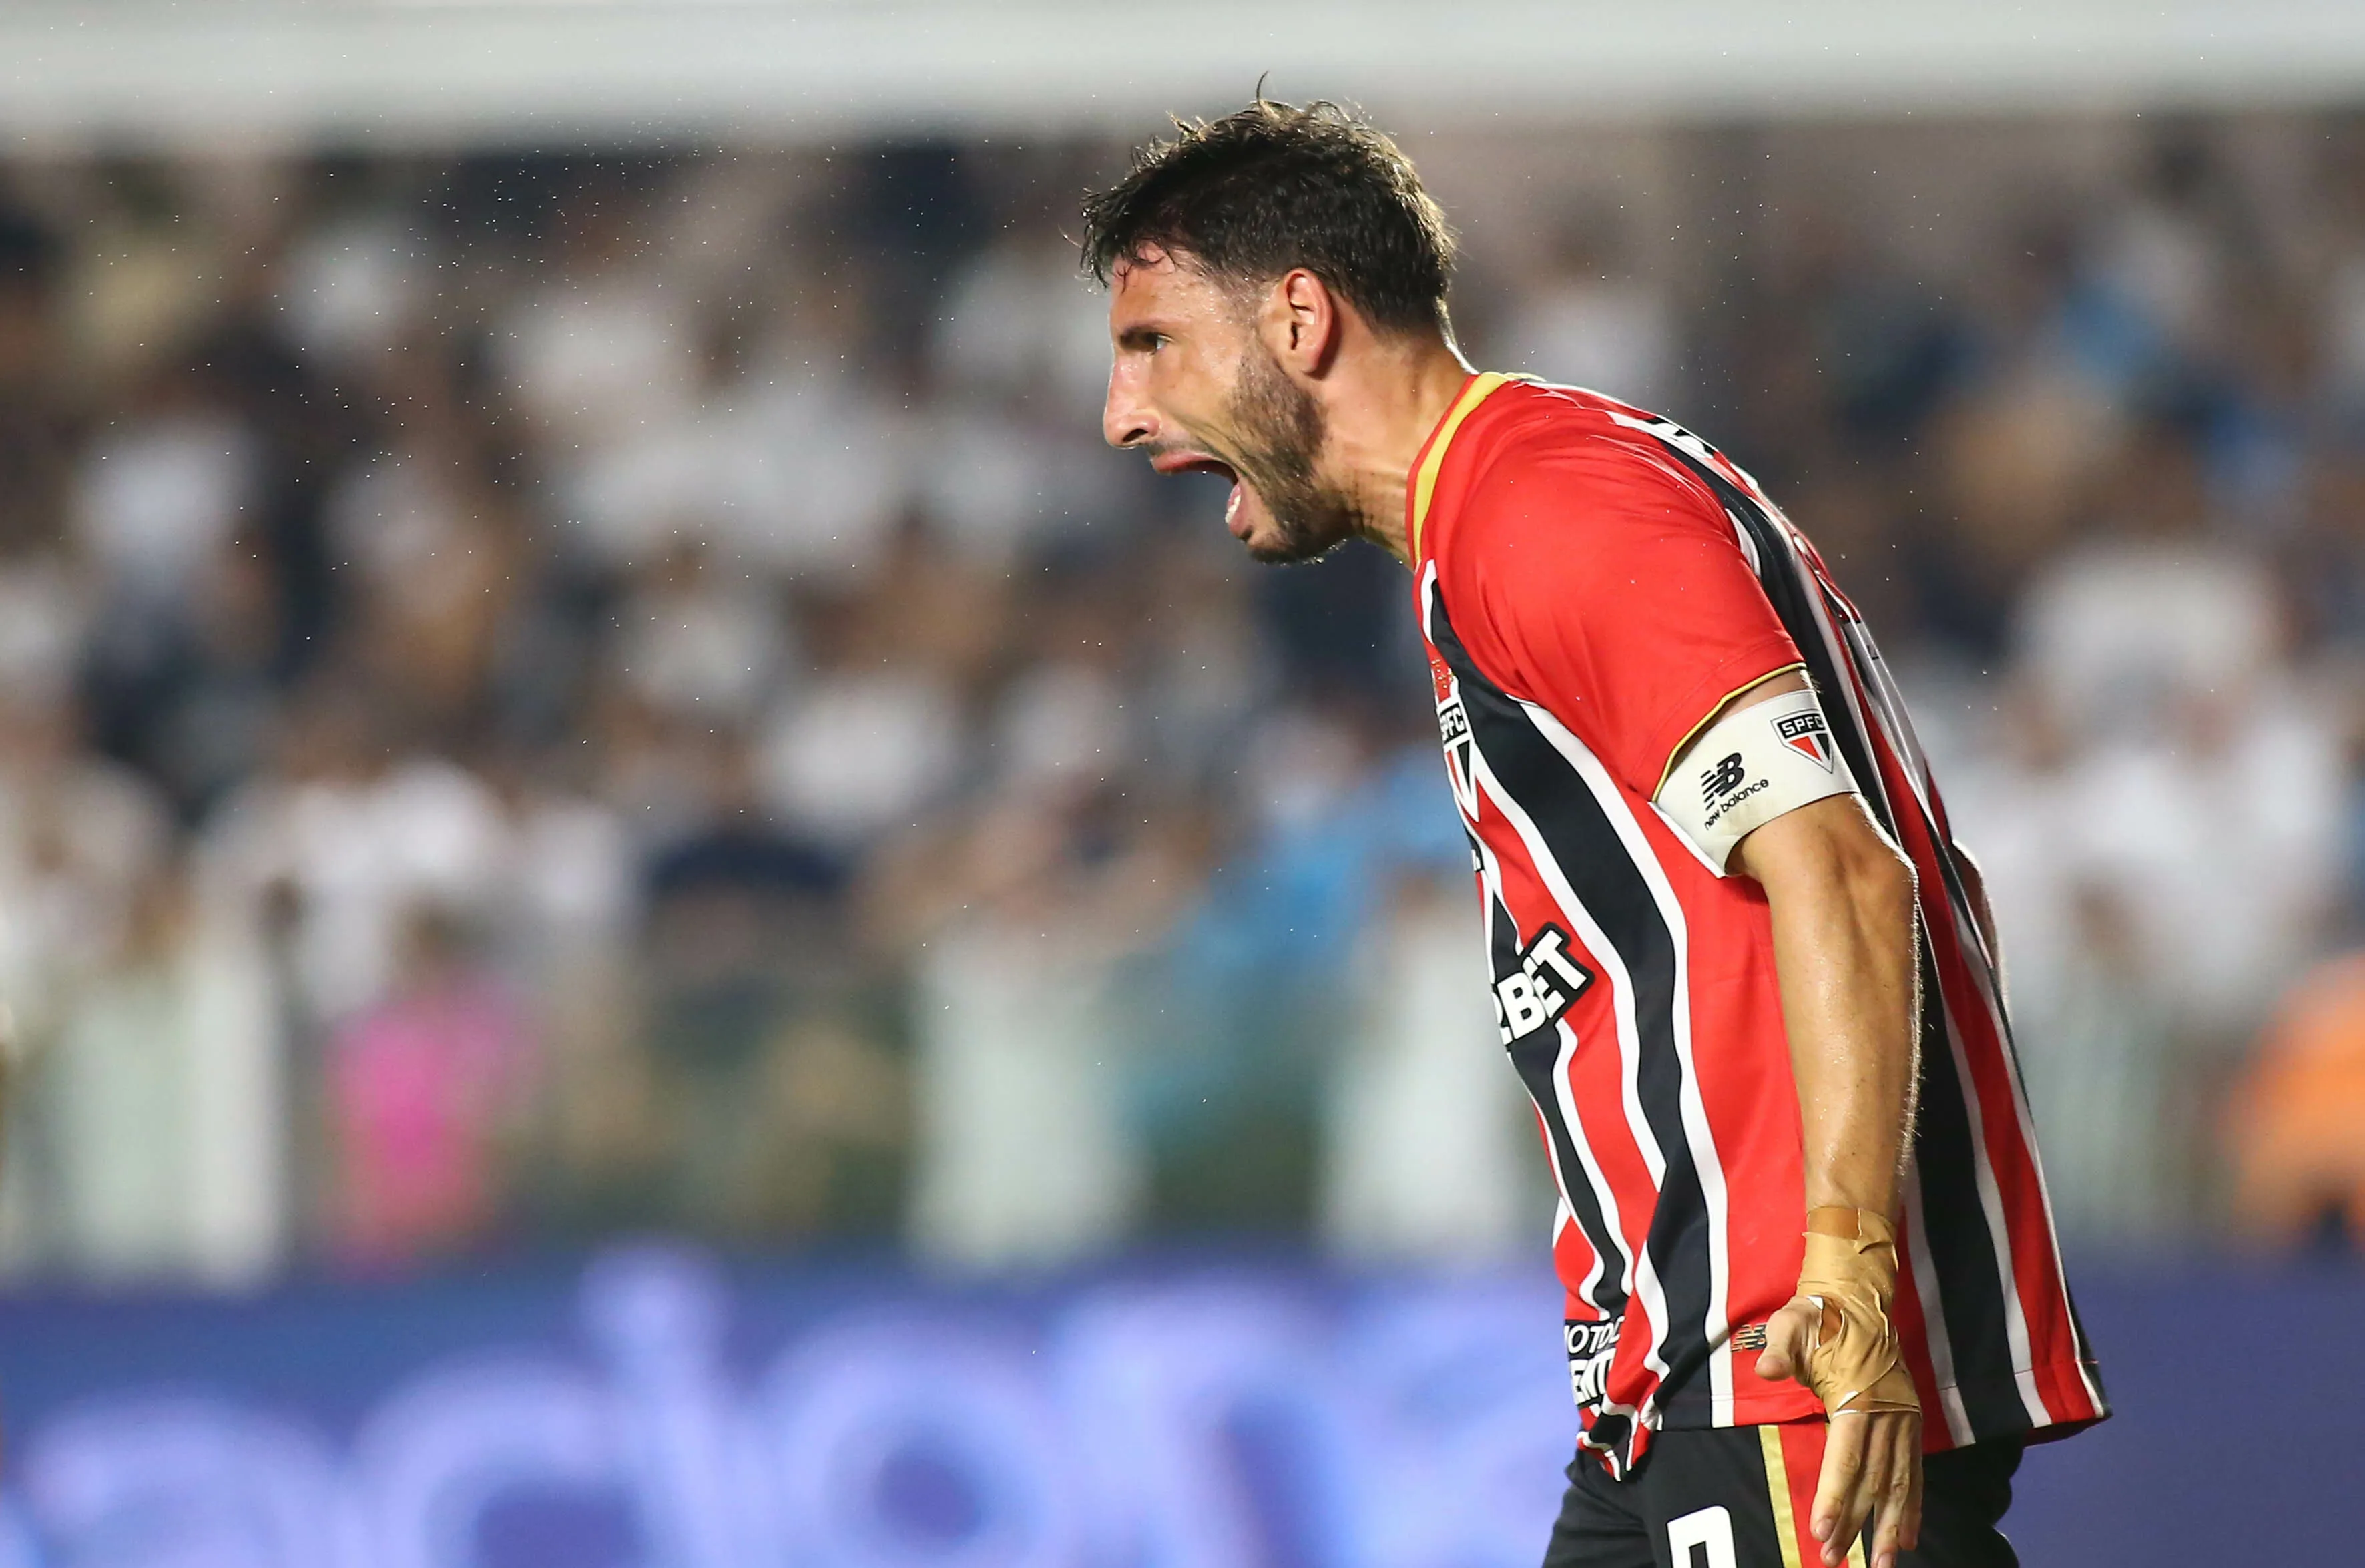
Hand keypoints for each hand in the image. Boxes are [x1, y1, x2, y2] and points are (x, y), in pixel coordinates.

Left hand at [1756, 1291, 1923, 1567]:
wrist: (1859, 1298)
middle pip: (1871, 1479)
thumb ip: (1780, 1348)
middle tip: (1835, 1558)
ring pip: (1897, 1483)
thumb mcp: (1791, 1324)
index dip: (1835, 1495)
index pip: (1845, 1457)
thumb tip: (1765, 1368)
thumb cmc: (1818, 1316)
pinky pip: (1913, 1471)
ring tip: (1880, 1564)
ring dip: (1888, 1526)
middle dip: (1854, 1523)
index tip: (1822, 1529)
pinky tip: (1906, 1537)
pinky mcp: (1909, 1422)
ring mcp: (1902, 1420)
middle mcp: (1886, 1414)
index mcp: (1858, 1396)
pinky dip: (1912, 1506)